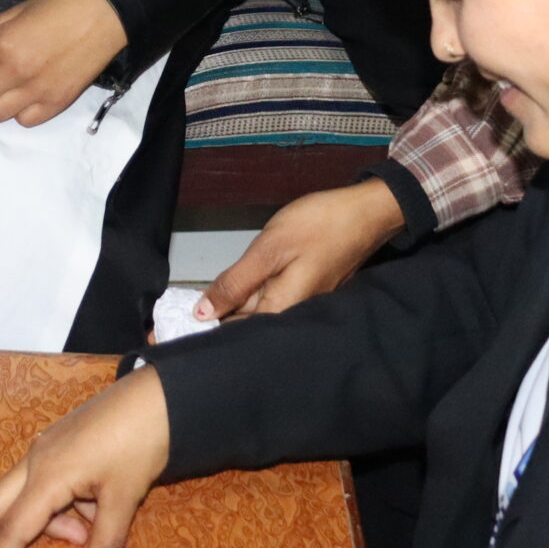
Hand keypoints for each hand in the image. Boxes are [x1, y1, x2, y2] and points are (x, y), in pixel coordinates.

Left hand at [0, 0, 128, 126]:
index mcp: (4, 44)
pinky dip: (19, 111)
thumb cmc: (61, 6)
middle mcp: (16, 71)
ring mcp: (37, 91)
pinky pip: (25, 121)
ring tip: (0, 88)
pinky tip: (23, 96)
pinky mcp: (57, 103)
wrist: (105, 15)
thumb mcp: (19, 10)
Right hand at [0, 363, 170, 547]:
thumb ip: (106, 542)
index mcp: (47, 475)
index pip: (13, 528)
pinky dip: (50, 510)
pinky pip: (37, 486)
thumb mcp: (125, 497)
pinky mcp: (54, 449)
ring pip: (14, 498)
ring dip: (29, 526)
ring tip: (78, 537)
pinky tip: (83, 519)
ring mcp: (41, 453)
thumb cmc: (139, 442)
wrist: (155, 398)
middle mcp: (34, 463)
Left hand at [199, 178, 404, 318]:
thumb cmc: (318, 227)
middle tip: (196, 297)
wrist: (366, 213)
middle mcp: (293, 316)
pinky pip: (273, 296)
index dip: (208, 326)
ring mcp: (302, 304)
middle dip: (221, 312)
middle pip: (247, 323)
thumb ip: (236, 283)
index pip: (235, 334)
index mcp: (281, 312)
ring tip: (217, 288)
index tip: (182, 319)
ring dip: (238, 299)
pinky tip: (248, 276)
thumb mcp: (269, 250)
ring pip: (259, 308)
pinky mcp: (307, 291)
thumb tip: (202, 314)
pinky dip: (257, 289)